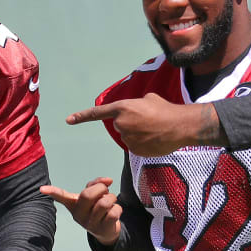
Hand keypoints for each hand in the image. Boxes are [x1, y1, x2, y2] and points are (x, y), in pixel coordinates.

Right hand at [40, 178, 120, 245]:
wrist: (106, 231)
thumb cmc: (97, 208)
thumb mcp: (94, 194)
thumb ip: (98, 183)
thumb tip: (108, 180)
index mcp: (73, 204)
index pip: (62, 196)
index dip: (52, 192)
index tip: (41, 189)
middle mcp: (78, 214)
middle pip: (88, 195)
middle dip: (101, 188)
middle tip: (105, 191)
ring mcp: (89, 223)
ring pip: (105, 202)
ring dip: (112, 198)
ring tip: (110, 203)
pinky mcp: (101, 229)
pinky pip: (114, 211)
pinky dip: (118, 208)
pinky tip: (114, 213)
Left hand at [68, 93, 222, 156]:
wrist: (181, 126)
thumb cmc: (166, 109)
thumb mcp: (147, 99)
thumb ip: (134, 105)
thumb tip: (134, 111)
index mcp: (122, 108)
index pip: (97, 113)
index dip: (82, 117)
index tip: (68, 120)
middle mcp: (121, 124)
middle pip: (119, 126)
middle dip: (130, 124)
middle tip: (148, 121)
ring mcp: (127, 139)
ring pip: (128, 137)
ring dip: (137, 134)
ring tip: (154, 129)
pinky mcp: (135, 151)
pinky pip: (135, 147)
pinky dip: (143, 144)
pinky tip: (155, 139)